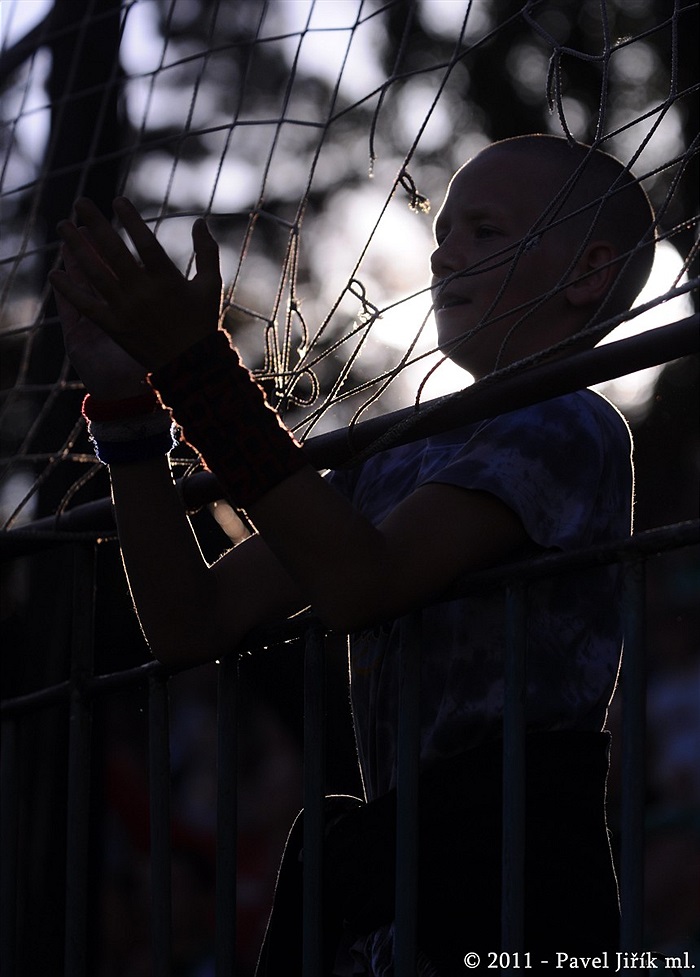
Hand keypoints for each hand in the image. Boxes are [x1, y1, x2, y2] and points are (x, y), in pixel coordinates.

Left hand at [50, 197, 221, 371]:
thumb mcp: (210, 286)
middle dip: (96, 224)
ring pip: (95, 273)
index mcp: (167, 280)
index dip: (131, 220)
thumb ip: (206, 252)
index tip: (117, 200)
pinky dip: (69, 290)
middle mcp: (143, 292)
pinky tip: (54, 273)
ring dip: (77, 248)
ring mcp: (126, 310)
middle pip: (114, 251)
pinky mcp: (114, 327)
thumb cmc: (202, 323)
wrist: (191, 365)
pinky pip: (86, 306)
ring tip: (63, 227)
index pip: (145, 242)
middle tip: (80, 202)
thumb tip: (200, 222)